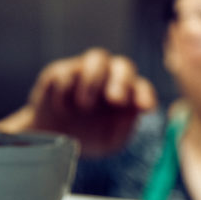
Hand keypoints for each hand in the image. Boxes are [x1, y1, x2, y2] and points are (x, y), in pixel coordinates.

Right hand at [25, 48, 156, 155]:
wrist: (55, 139)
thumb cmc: (91, 137)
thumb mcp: (109, 141)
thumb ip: (122, 128)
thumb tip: (132, 113)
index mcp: (129, 94)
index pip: (142, 88)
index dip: (145, 95)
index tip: (145, 108)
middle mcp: (111, 77)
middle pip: (123, 66)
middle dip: (121, 81)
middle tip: (116, 100)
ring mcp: (86, 71)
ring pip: (97, 58)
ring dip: (93, 80)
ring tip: (85, 105)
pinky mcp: (60, 71)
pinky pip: (66, 71)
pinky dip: (66, 89)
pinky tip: (63, 108)